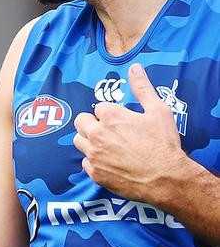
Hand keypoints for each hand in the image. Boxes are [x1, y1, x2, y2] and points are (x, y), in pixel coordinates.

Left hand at [73, 63, 188, 203]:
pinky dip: (95, 162)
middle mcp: (97, 134)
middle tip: (110, 132)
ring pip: (79, 141)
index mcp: (110, 116)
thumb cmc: (163, 144)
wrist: (167, 179)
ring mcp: (94, 154)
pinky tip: (110, 163)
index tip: (122, 122)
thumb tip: (135, 67)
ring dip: (90, 141)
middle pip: (81, 121)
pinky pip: (85, 163)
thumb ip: (142, 88)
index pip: (99, 108)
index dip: (110, 114)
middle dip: (92, 124)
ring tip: (108, 146)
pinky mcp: (95, 173)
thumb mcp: (158, 111)